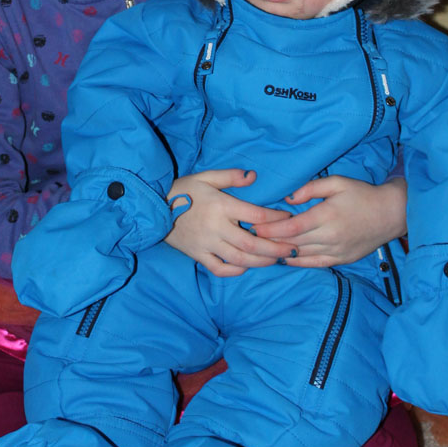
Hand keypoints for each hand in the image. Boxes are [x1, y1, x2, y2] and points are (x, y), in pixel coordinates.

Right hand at [165, 168, 293, 275]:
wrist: (155, 207)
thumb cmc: (184, 190)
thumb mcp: (206, 176)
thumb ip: (231, 176)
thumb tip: (253, 176)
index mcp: (221, 206)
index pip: (255, 216)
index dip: (276, 219)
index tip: (288, 218)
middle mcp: (216, 227)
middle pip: (251, 243)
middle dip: (275, 248)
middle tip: (292, 250)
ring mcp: (206, 244)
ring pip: (239, 258)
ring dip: (260, 261)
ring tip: (276, 260)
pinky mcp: (198, 255)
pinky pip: (219, 268)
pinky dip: (235, 270)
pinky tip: (246, 266)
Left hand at [252, 176, 407, 266]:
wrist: (392, 214)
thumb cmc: (363, 194)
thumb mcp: (337, 182)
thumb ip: (311, 189)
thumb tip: (288, 198)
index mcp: (327, 216)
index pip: (291, 228)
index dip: (270, 229)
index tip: (253, 226)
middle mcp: (330, 237)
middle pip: (292, 243)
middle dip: (269, 241)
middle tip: (249, 238)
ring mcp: (336, 251)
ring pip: (301, 256)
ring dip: (280, 253)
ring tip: (261, 249)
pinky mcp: (341, 259)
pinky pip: (314, 264)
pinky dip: (297, 263)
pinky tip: (283, 258)